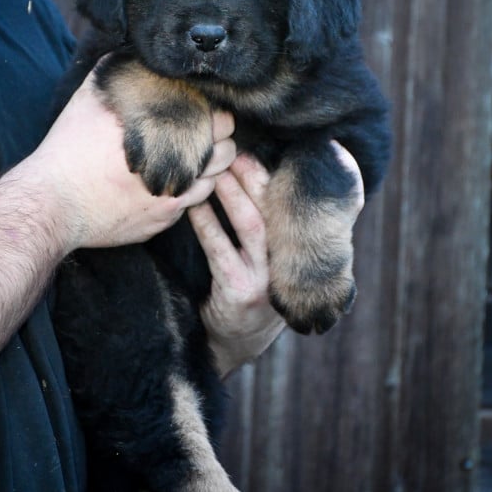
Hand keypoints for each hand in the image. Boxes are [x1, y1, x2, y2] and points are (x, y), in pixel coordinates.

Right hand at [31, 70, 235, 252]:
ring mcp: (171, 200)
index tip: (204, 114)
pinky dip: (186, 192)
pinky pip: (190, 205)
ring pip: (213, 184)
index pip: (220, 122)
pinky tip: (168, 181)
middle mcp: (176, 169)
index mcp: (165, 133)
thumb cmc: (69, 149)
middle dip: (219, 143)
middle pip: (226, 154)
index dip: (215, 116)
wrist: (53, 204)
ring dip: (207, 171)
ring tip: (190, 160)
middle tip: (204, 138)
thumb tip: (134, 52)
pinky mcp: (161, 222)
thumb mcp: (90, 98)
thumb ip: (117, 70)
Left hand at [189, 154, 285, 376]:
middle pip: (273, 209)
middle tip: (235, 151)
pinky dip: (206, 224)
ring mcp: (265, 279)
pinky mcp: (239, 292)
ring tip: (215, 170)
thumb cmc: (253, 288)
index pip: (290, 206)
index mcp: (297, 251)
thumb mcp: (273, 261)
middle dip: (254, 177)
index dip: (274, 177)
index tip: (255, 150)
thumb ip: (273, 228)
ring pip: (251, 225)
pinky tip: (194, 205)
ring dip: (232, 194)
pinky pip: (220, 250)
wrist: (238, 341)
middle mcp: (287, 263)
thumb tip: (258, 177)